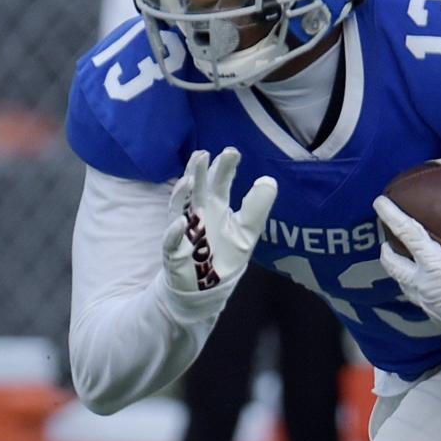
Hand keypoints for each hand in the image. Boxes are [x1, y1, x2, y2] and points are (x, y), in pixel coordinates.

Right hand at [162, 148, 277, 297]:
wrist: (208, 288)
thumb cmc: (226, 256)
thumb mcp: (248, 231)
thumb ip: (257, 208)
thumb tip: (268, 180)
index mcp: (216, 205)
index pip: (219, 182)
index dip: (224, 168)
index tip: (231, 152)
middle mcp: (198, 212)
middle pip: (197, 188)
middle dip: (199, 172)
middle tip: (204, 154)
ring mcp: (184, 230)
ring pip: (180, 207)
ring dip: (182, 194)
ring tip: (189, 180)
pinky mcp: (175, 251)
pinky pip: (172, 240)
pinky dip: (175, 231)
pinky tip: (182, 222)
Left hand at [375, 172, 440, 348]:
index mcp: (434, 265)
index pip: (407, 234)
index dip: (391, 215)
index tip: (378, 203)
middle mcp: (425, 286)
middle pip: (394, 266)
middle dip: (386, 252)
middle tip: (385, 241)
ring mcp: (430, 305)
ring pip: (404, 286)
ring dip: (399, 273)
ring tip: (402, 264)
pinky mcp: (438, 318)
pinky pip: (418, 300)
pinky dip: (415, 289)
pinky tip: (424, 286)